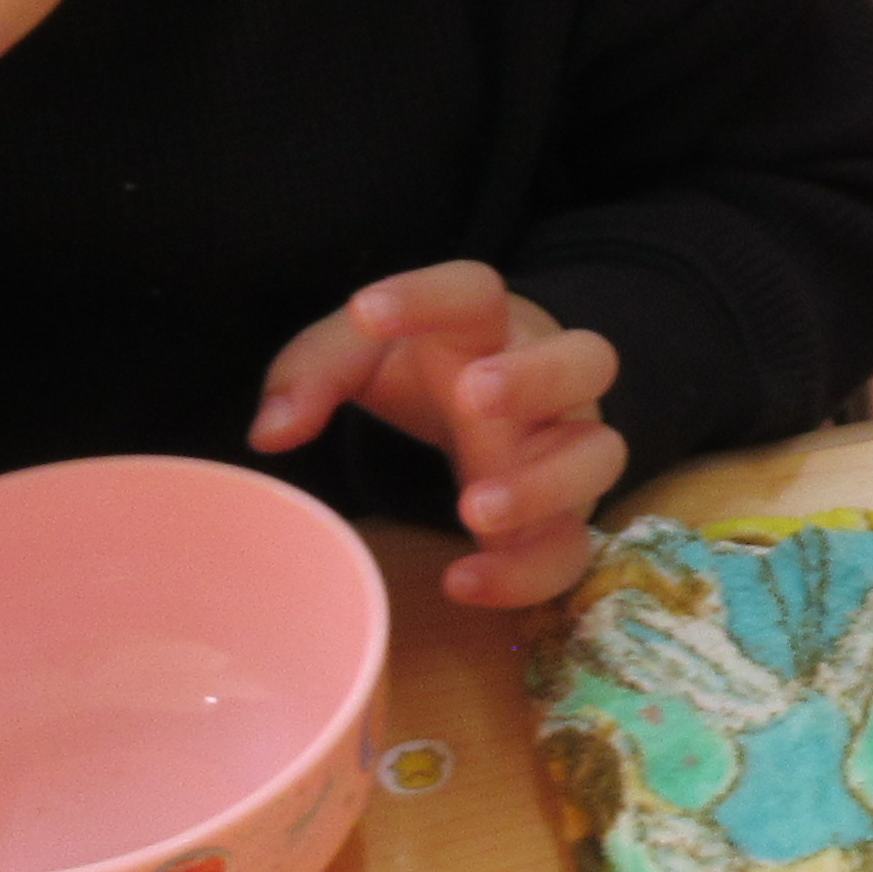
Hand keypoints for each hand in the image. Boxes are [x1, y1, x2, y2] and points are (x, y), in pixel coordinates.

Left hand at [255, 261, 626, 607]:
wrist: (487, 405)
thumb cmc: (423, 368)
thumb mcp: (359, 357)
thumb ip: (312, 376)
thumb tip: (271, 434)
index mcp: (489, 326)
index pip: (475, 290)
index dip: (425, 295)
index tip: (365, 312)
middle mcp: (547, 380)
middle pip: (586, 358)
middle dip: (535, 377)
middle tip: (473, 396)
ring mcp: (566, 448)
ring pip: (601, 455)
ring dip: (545, 482)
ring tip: (474, 510)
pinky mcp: (565, 518)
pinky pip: (573, 549)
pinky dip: (526, 573)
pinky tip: (461, 581)